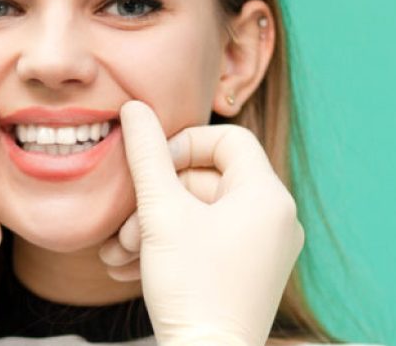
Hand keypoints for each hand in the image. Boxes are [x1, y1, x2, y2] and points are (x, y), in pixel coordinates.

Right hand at [116, 101, 303, 345]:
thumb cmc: (191, 288)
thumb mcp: (161, 213)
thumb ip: (146, 155)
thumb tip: (134, 107)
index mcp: (267, 195)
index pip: (227, 139)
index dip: (182, 144)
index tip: (150, 168)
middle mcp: (277, 218)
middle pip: (209, 180)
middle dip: (156, 199)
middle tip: (122, 226)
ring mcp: (267, 249)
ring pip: (202, 215)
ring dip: (154, 227)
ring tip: (118, 254)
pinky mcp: (251, 274)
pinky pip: (210, 242)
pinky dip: (172, 247)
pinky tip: (130, 269)